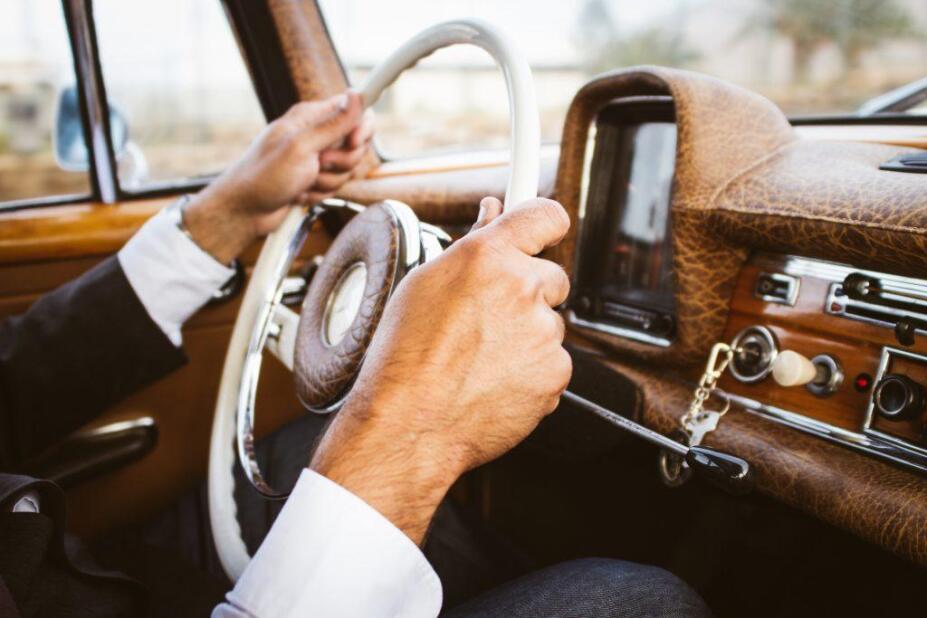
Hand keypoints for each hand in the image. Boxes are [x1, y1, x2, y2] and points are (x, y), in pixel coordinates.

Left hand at [182, 91, 373, 263]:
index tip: (354, 142)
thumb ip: (333, 123)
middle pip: (355, 145)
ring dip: (328, 181)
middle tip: (319, 165)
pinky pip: (335, 186)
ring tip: (303, 182)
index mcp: (311, 117)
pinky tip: (299, 193)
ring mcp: (315, 158)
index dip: (361, 127)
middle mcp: (315, 134)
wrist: (245, 211)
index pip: (354, 111)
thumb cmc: (264, 176)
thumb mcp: (301, 146)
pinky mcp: (314, 178)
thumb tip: (356, 95)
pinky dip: (319, 193)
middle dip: (342, 162)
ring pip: (346, 169)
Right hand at [310, 197, 571, 543]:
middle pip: (552, 276)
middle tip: (490, 319)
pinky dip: (531, 372)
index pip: (546, 215)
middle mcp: (522, 286)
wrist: (411, 423)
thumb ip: (470, 248)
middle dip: (529, 293)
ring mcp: (543, 331)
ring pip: (549, 324)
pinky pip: (552, 363)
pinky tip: (494, 381)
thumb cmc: (405, 358)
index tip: (543, 232)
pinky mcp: (556, 372)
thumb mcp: (424, 285)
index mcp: (488, 256)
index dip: (545, 225)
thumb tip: (492, 218)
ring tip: (480, 359)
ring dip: (527, 337)